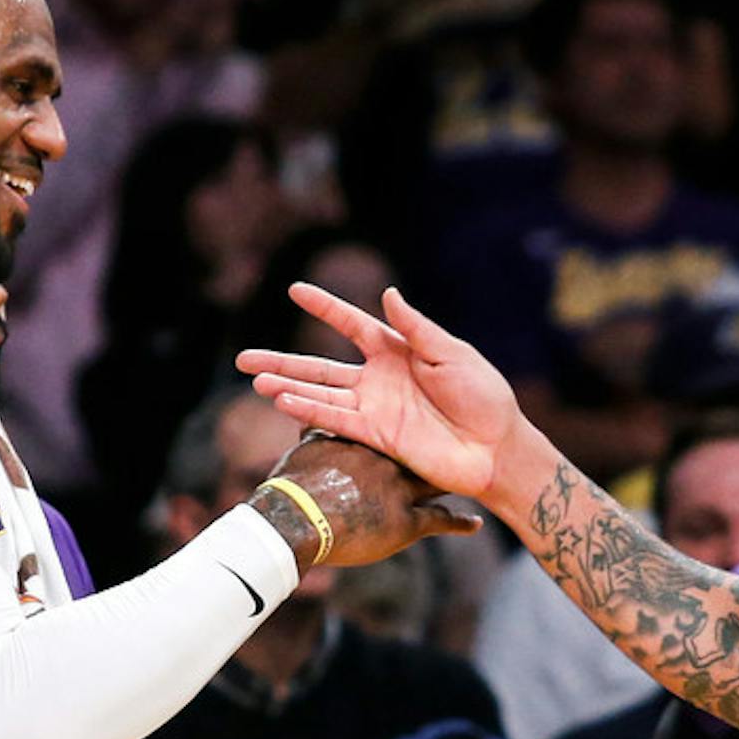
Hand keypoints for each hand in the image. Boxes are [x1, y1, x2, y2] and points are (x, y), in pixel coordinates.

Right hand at [237, 285, 528, 506]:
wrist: (496, 447)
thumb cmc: (483, 395)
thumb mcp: (451, 352)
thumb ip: (416, 327)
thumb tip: (387, 293)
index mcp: (397, 350)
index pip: (352, 323)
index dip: (324, 308)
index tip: (294, 291)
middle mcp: (378, 378)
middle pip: (320, 366)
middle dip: (282, 362)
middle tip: (242, 359)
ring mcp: (375, 408)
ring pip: (320, 395)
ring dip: (288, 388)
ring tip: (256, 381)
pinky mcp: (377, 436)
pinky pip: (336, 421)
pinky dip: (310, 411)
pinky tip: (282, 401)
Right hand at [257, 431, 481, 567]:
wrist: (301, 521)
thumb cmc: (297, 483)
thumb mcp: (307, 447)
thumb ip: (315, 429)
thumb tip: (306, 414)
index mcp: (370, 437)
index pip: (394, 424)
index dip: (404, 418)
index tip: (417, 414)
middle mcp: (392, 461)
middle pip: (420, 450)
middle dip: (438, 447)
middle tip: (456, 446)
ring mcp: (403, 490)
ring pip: (434, 483)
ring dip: (451, 482)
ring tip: (474, 479)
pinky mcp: (409, 523)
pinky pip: (442, 521)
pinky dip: (460, 523)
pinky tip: (477, 524)